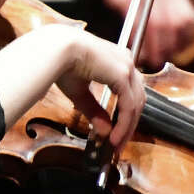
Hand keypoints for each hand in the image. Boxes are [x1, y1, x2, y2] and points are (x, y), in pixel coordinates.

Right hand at [0, 24, 143, 148]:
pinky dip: (124, 123)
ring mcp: (126, 67)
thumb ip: (94, 111)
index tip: (117, 133)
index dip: (125, 115)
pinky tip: (114, 136)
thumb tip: (104, 131)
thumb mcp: (80, 93)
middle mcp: (125, 61)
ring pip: (136, 104)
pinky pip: (128, 105)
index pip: (129, 92)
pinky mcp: (122, 74)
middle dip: (129, 124)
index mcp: (117, 60)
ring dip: (127, 127)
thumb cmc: (62, 64)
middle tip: (119, 142)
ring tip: (116, 143)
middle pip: (137, 99)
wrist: (56, 50)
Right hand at [95, 0, 193, 69]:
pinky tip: (137, 49)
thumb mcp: (156, 3)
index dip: (184, 38)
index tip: (176, 51)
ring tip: (150, 59)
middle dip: (169, 45)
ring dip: (154, 47)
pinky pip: (138, 24)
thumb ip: (168, 22)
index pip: (188, 19)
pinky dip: (138, 40)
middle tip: (161, 59)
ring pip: (158, 25)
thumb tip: (174, 49)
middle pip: (175, 23)